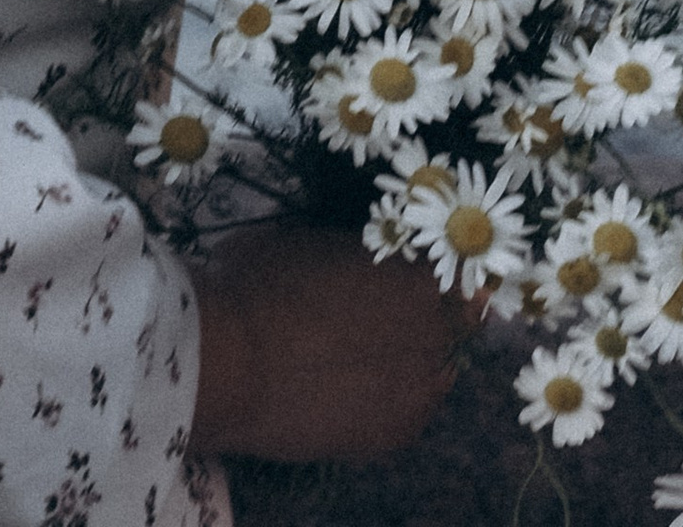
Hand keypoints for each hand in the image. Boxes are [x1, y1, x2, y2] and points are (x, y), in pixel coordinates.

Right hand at [190, 217, 474, 461]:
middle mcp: (434, 338)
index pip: (453, 276)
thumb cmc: (261, 284)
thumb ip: (356, 255)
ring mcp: (418, 395)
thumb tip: (365, 263)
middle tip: (381, 316)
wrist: (228, 363)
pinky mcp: (392, 439)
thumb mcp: (311, 242)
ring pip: (431, 374)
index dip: (428, 276)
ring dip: (409, 362)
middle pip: (449, 326)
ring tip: (362, 358)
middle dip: (423, 319)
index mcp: (419, 279)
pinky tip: (349, 391)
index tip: (408, 276)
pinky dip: (386, 401)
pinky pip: (404, 413)